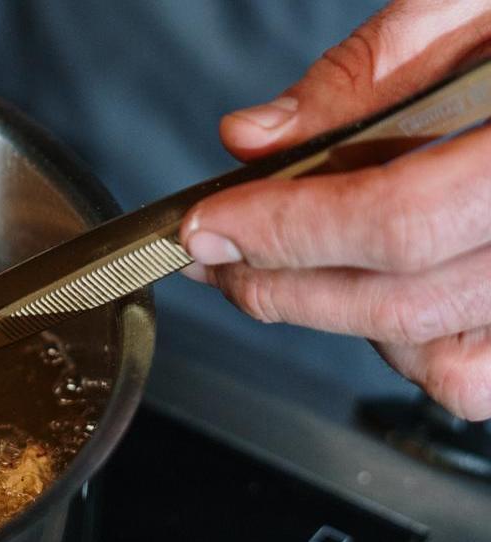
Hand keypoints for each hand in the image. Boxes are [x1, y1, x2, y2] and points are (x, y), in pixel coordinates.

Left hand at [180, 0, 490, 419]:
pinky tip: (375, 299)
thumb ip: (370, 72)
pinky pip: (477, 377)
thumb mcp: (473, 5)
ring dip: (339, 323)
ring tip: (283, 273)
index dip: (285, 232)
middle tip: (213, 258)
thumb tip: (254, 138)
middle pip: (403, 304)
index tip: (205, 227)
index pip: (399, 219)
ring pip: (438, 360)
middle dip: (279, 287)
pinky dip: (414, 355)